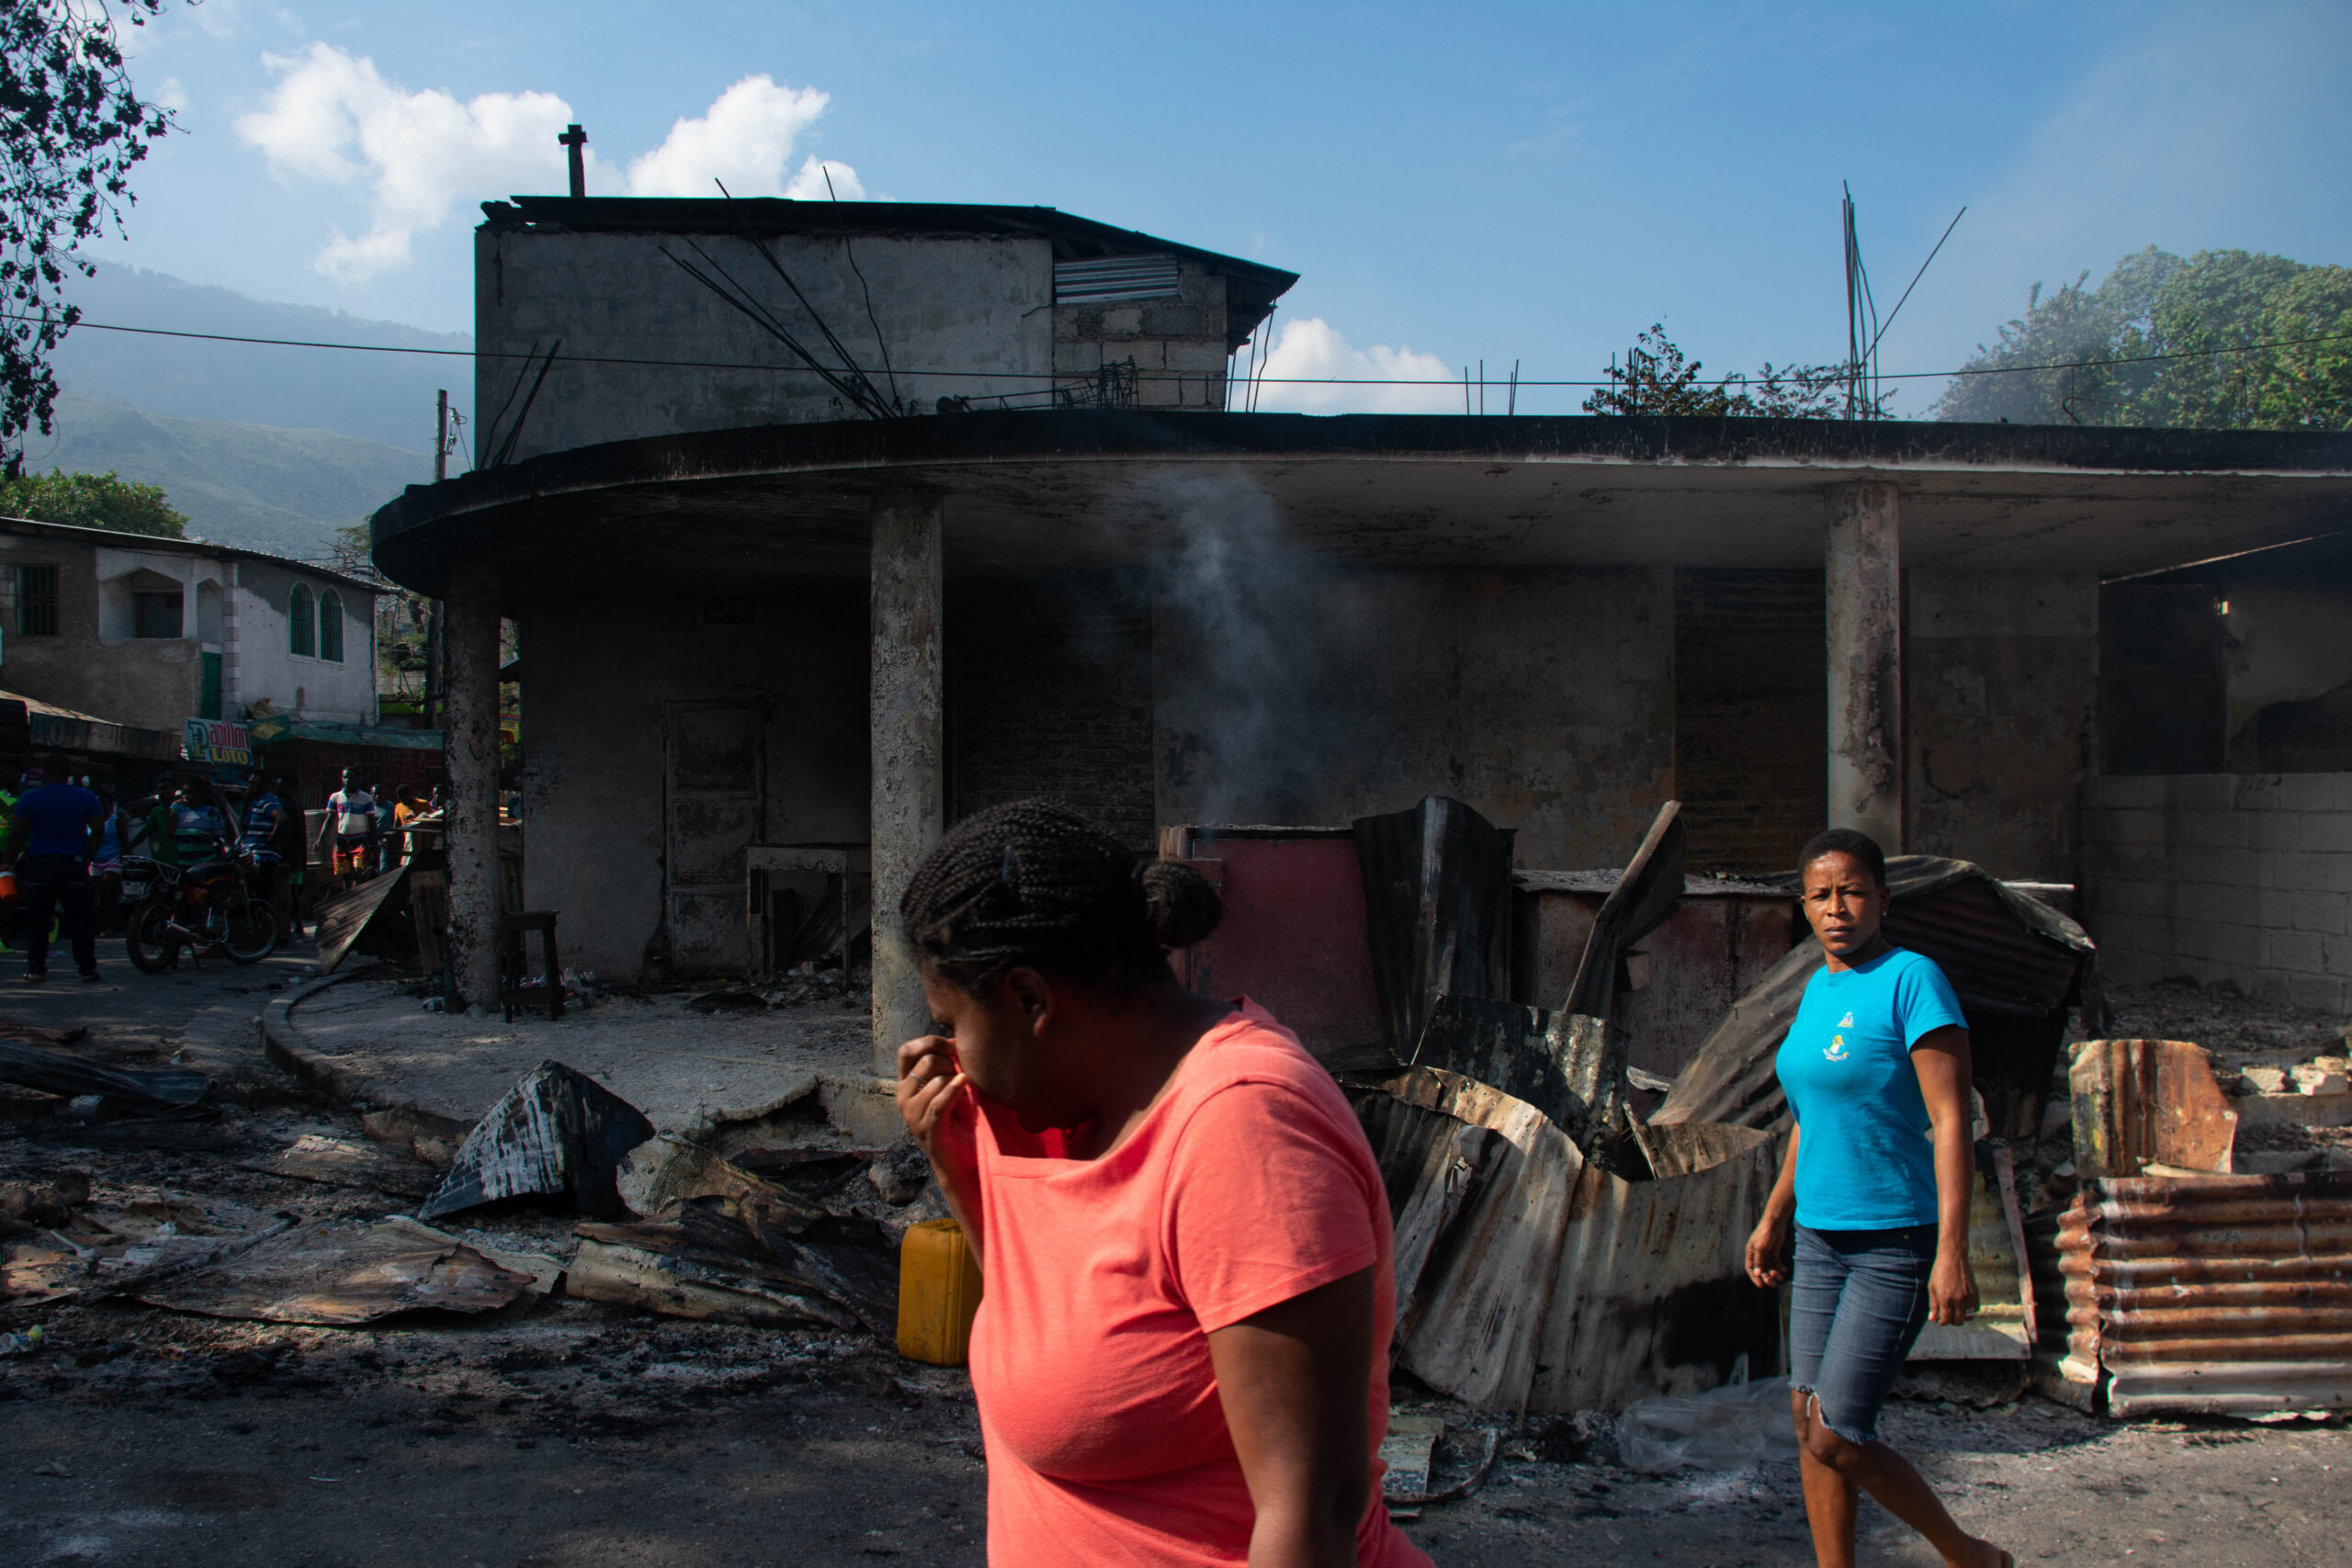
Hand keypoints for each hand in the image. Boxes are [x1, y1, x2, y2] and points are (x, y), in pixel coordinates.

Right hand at [895, 1034, 975, 1183]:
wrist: (960, 1161)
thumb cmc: (958, 1120)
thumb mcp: (948, 1087)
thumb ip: (946, 1065)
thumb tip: (955, 1038)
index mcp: (906, 1084)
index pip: (907, 1051)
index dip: (930, 1042)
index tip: (953, 1045)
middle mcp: (904, 1097)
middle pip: (925, 1061)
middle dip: (949, 1062)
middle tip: (961, 1075)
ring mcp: (913, 1114)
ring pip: (936, 1080)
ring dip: (955, 1081)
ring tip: (965, 1092)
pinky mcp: (927, 1129)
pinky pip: (939, 1101)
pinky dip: (954, 1090)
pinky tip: (964, 1084)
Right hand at [1745, 1209, 1791, 1288]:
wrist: (1775, 1222)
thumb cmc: (1765, 1233)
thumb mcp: (1761, 1248)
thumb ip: (1759, 1261)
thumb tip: (1757, 1274)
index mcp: (1751, 1253)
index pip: (1751, 1269)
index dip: (1755, 1278)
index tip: (1761, 1286)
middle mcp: (1758, 1254)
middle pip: (1761, 1270)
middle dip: (1767, 1278)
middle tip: (1774, 1284)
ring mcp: (1766, 1253)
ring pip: (1770, 1267)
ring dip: (1775, 1274)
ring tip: (1781, 1277)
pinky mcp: (1774, 1251)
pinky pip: (1777, 1263)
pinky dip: (1780, 1267)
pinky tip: (1785, 1270)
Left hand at [1928, 1248, 1977, 1325]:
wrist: (1953, 1257)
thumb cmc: (1940, 1272)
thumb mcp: (1932, 1287)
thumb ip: (1933, 1305)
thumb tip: (1932, 1319)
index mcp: (1945, 1299)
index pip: (1946, 1320)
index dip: (1942, 1322)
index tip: (1940, 1320)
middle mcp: (1958, 1300)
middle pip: (1958, 1321)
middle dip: (1951, 1321)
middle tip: (1947, 1315)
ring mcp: (1968, 1297)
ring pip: (1968, 1317)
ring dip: (1962, 1317)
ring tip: (1956, 1311)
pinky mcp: (1975, 1293)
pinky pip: (1975, 1309)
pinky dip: (1970, 1310)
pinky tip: (1963, 1305)